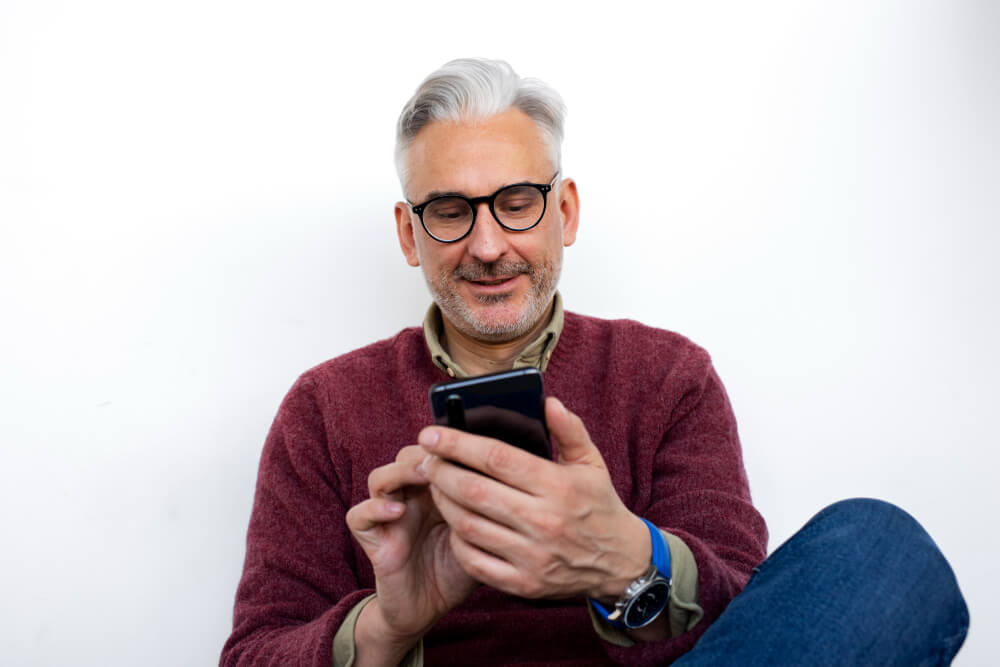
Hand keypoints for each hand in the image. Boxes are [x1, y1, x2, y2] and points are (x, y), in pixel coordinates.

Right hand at [345, 445, 477, 657]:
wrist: (430, 609)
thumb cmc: (458, 570)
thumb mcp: (481, 537)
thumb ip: (488, 512)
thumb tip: (517, 486)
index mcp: (435, 492)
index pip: (433, 453)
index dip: (446, 446)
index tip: (467, 447)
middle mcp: (410, 498)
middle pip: (406, 456)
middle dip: (424, 453)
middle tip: (443, 458)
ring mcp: (388, 517)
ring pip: (379, 477)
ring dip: (399, 472)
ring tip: (422, 476)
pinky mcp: (372, 540)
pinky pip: (359, 516)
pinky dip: (374, 508)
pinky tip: (397, 512)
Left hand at [418, 397, 650, 601]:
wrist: (621, 563)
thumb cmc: (598, 505)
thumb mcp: (591, 463)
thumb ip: (569, 430)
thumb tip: (547, 402)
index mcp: (558, 486)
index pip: (497, 458)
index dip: (458, 443)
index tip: (431, 433)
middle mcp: (544, 521)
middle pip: (474, 491)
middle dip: (441, 471)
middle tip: (426, 459)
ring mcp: (533, 556)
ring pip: (469, 526)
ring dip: (444, 503)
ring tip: (435, 485)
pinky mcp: (524, 584)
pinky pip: (475, 561)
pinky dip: (457, 540)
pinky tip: (454, 522)